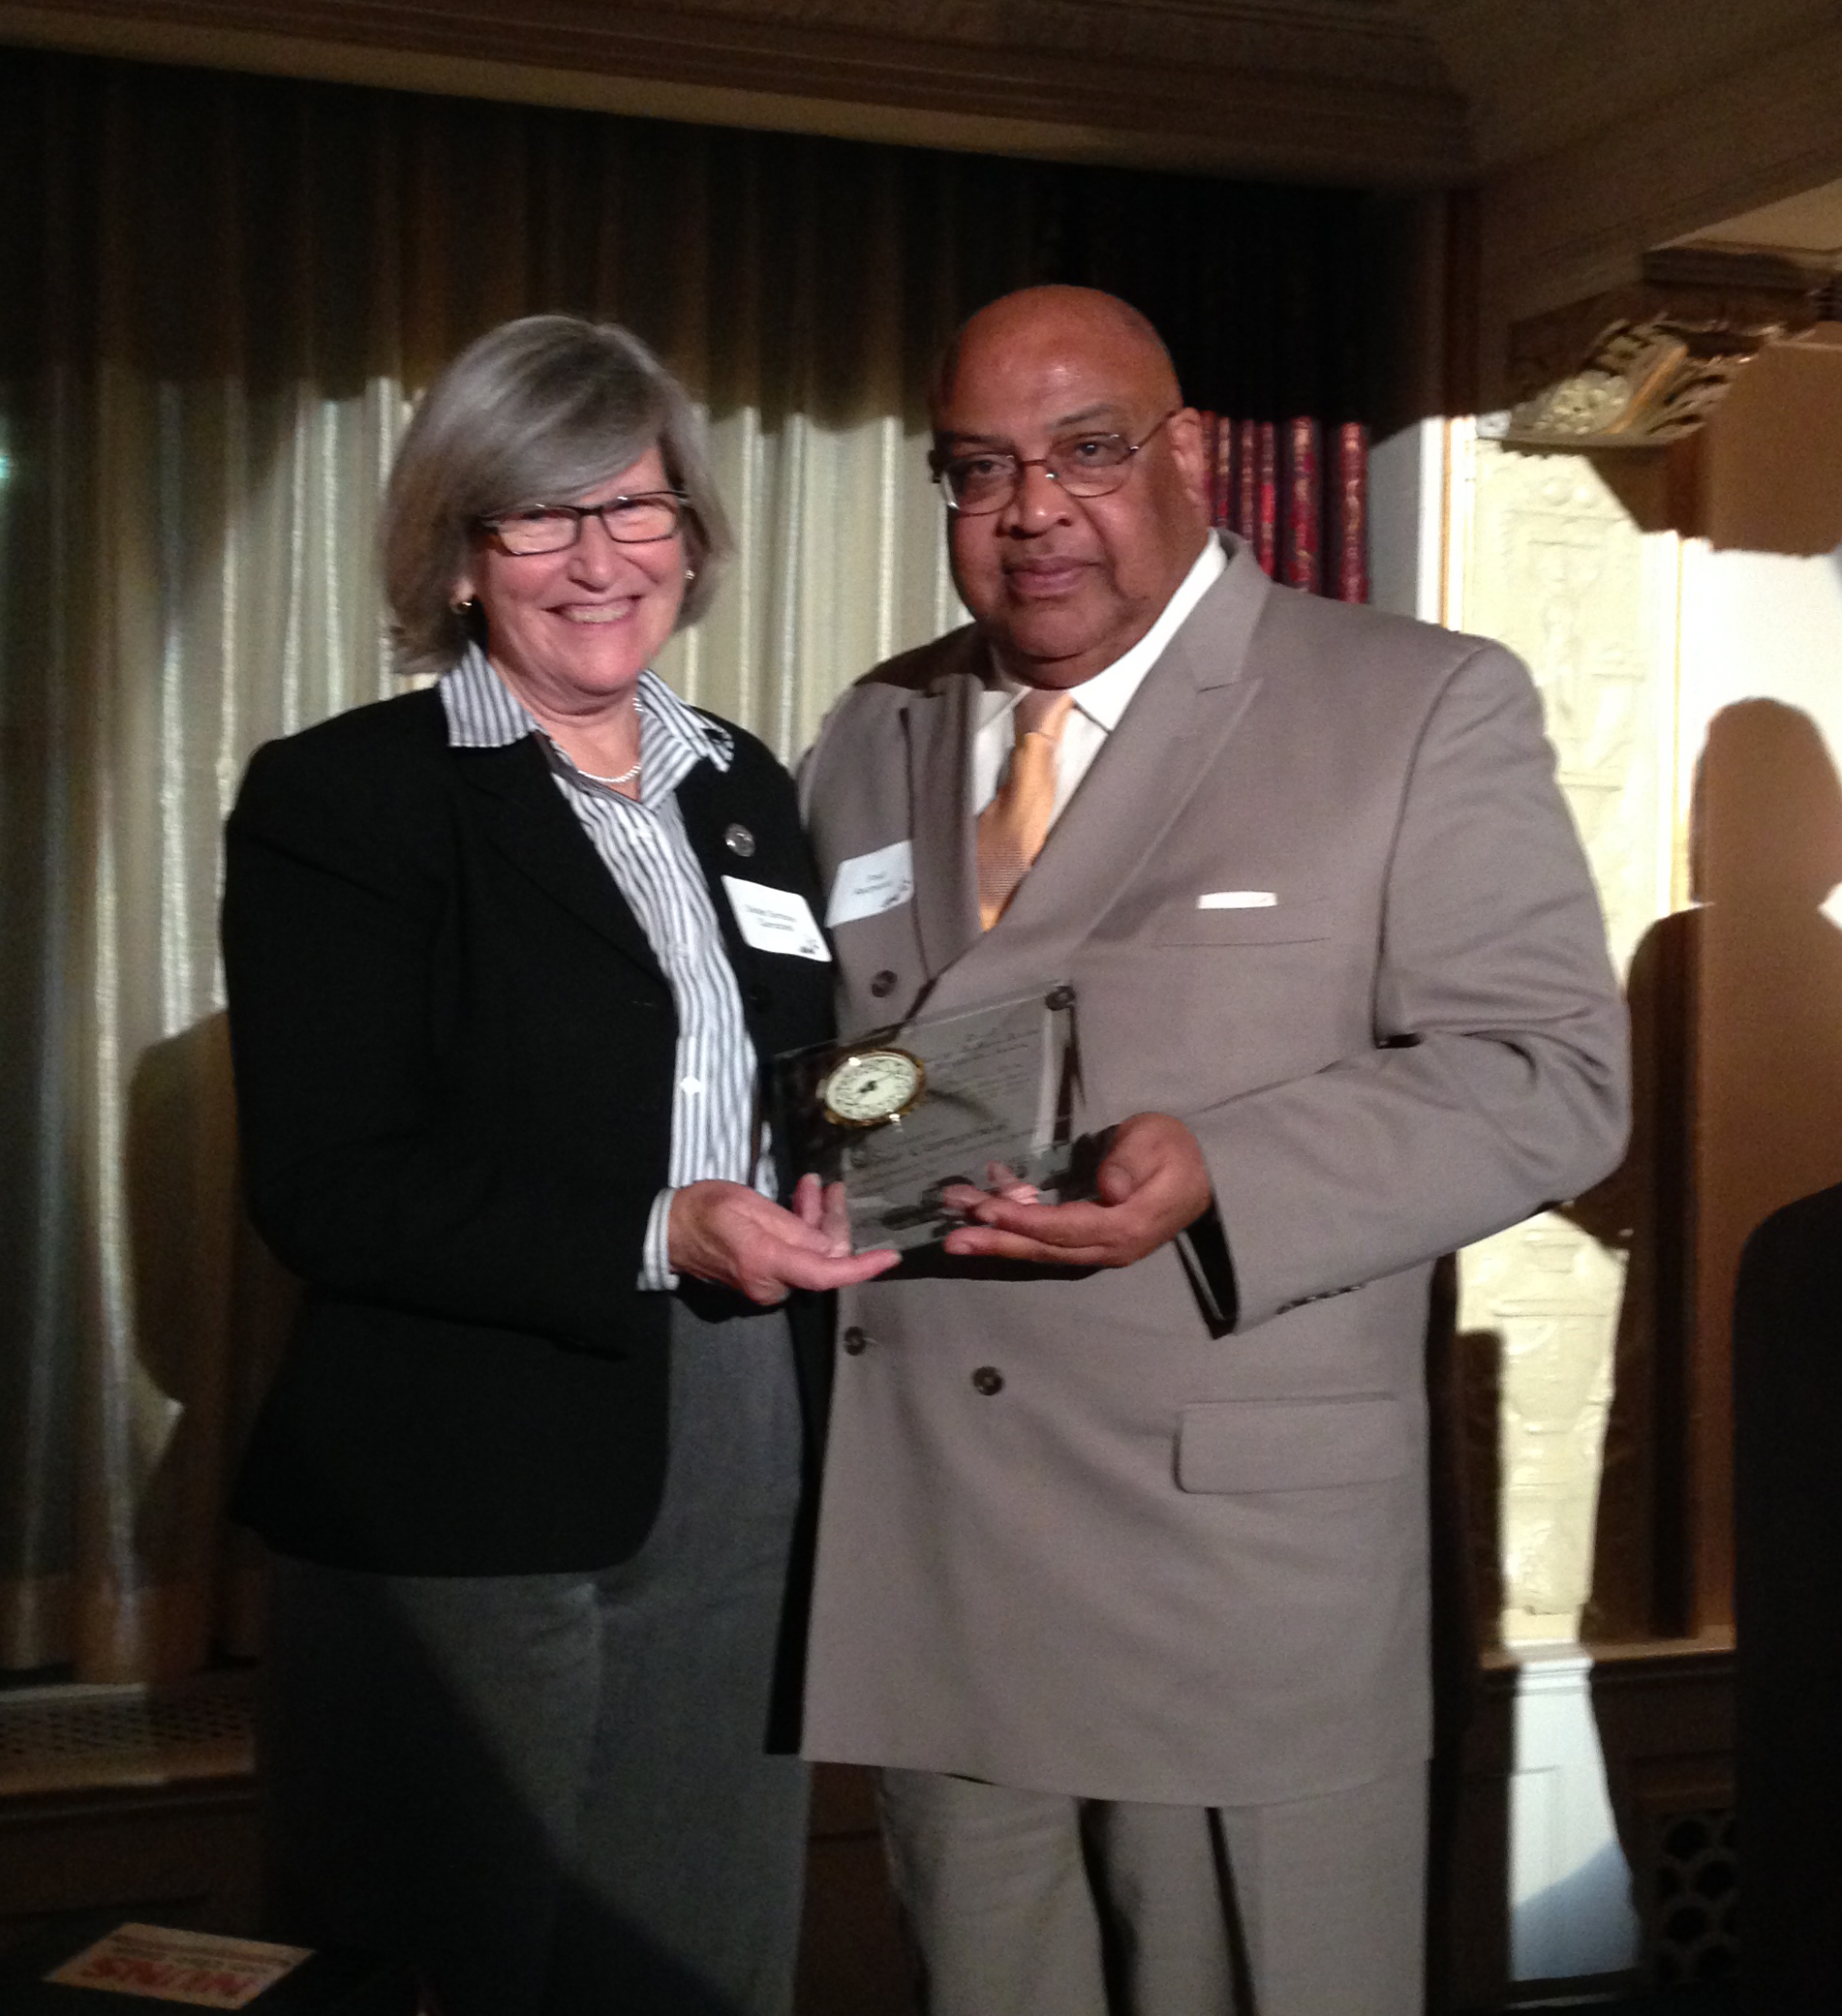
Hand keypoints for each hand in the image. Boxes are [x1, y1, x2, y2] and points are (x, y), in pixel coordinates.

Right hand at [669, 1176, 898, 1303]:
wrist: (667, 1231)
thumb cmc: (704, 1210)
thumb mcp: (749, 1206)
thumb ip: (794, 1228)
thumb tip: (834, 1248)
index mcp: (766, 1263)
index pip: (826, 1273)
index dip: (862, 1267)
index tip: (890, 1256)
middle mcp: (770, 1284)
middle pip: (822, 1258)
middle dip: (831, 1221)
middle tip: (830, 1186)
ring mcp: (766, 1285)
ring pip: (811, 1255)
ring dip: (815, 1220)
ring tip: (813, 1186)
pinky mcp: (763, 1279)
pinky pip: (795, 1257)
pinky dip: (801, 1231)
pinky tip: (800, 1203)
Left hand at [939, 1113, 1211, 1268]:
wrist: (1202, 1177)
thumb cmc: (1175, 1150)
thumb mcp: (1157, 1140)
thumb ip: (1131, 1162)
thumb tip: (1109, 1189)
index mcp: (1127, 1225)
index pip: (1065, 1228)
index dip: (1024, 1221)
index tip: (987, 1210)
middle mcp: (1110, 1249)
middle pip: (1045, 1249)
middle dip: (997, 1242)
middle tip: (952, 1240)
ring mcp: (1100, 1252)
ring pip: (1042, 1251)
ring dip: (998, 1242)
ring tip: (955, 1235)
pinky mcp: (1091, 1245)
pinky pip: (1048, 1244)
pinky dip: (1014, 1235)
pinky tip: (985, 1219)